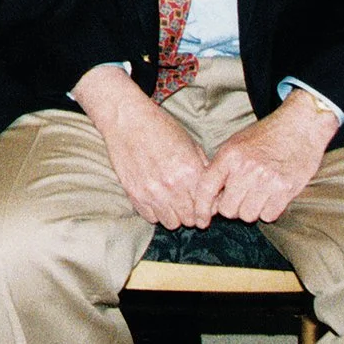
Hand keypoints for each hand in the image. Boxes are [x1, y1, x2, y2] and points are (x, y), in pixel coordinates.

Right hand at [72, 64, 213, 228]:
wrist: (127, 120)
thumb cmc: (161, 128)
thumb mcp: (190, 143)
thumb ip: (204, 169)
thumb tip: (215, 192)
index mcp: (191, 171)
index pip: (207, 208)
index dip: (208, 208)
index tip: (203, 204)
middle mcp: (173, 185)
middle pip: (190, 220)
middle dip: (192, 214)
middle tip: (187, 203)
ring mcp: (153, 192)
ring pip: (172, 223)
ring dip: (174, 215)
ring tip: (171, 201)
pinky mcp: (135, 194)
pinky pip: (151, 218)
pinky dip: (155, 212)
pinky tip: (156, 198)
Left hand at [197, 91, 339, 222]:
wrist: (300, 125)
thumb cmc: (266, 135)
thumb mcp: (236, 143)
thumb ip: (222, 166)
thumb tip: (208, 195)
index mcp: (230, 155)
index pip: (206, 187)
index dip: (201, 208)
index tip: (200, 220)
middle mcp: (246, 168)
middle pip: (227, 209)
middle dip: (232, 208)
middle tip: (241, 197)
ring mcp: (266, 180)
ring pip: (248, 216)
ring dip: (251, 210)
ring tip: (258, 194)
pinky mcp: (286, 189)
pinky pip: (268, 216)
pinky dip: (269, 211)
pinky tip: (272, 196)